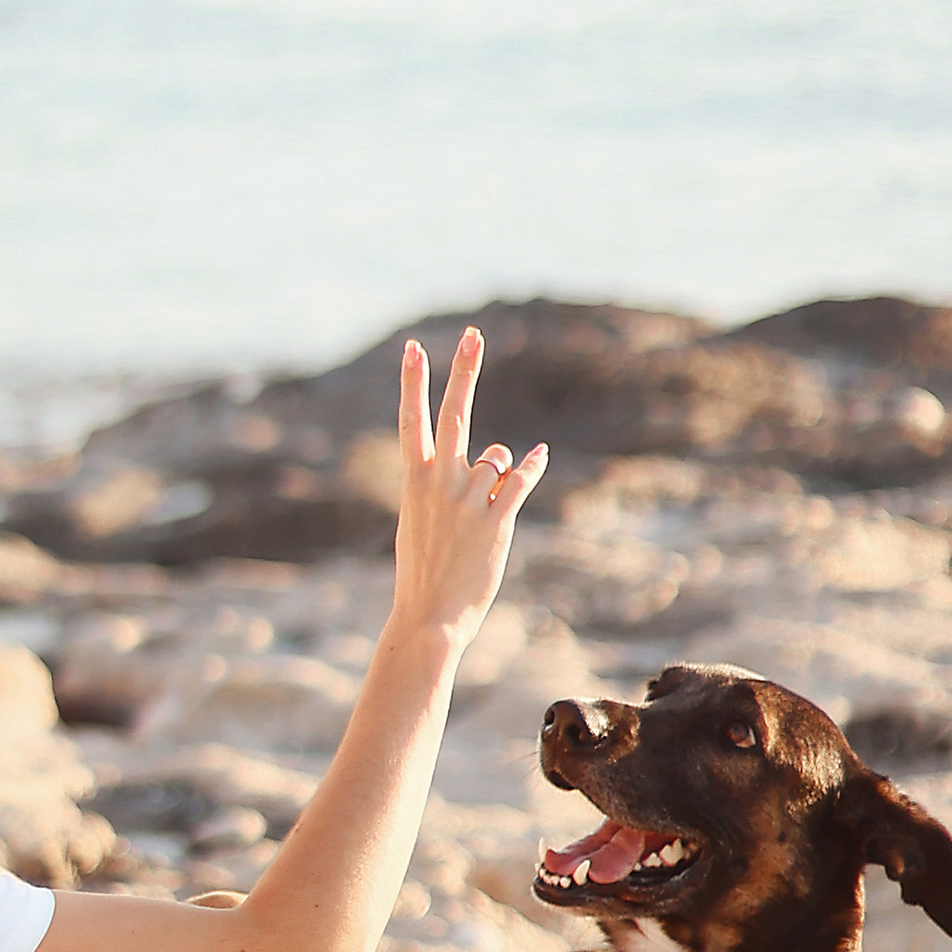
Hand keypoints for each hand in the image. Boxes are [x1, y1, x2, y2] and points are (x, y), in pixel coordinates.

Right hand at [388, 328, 546, 649]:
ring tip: (479, 518)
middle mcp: (440, 482)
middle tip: (474, 335)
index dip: (413, 382)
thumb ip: (446, 488)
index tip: (413, 347)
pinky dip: (531, 468)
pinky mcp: (495, 519)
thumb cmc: (423, 573)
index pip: (412, 420)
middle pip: (454, 413)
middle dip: (463, 371)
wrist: (428, 616)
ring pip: (497, 460)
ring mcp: (467, 498)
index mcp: (415, 481)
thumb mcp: (420, 523)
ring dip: (497, 477)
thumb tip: (496, 464)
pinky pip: (520, 479)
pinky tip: (539, 455)